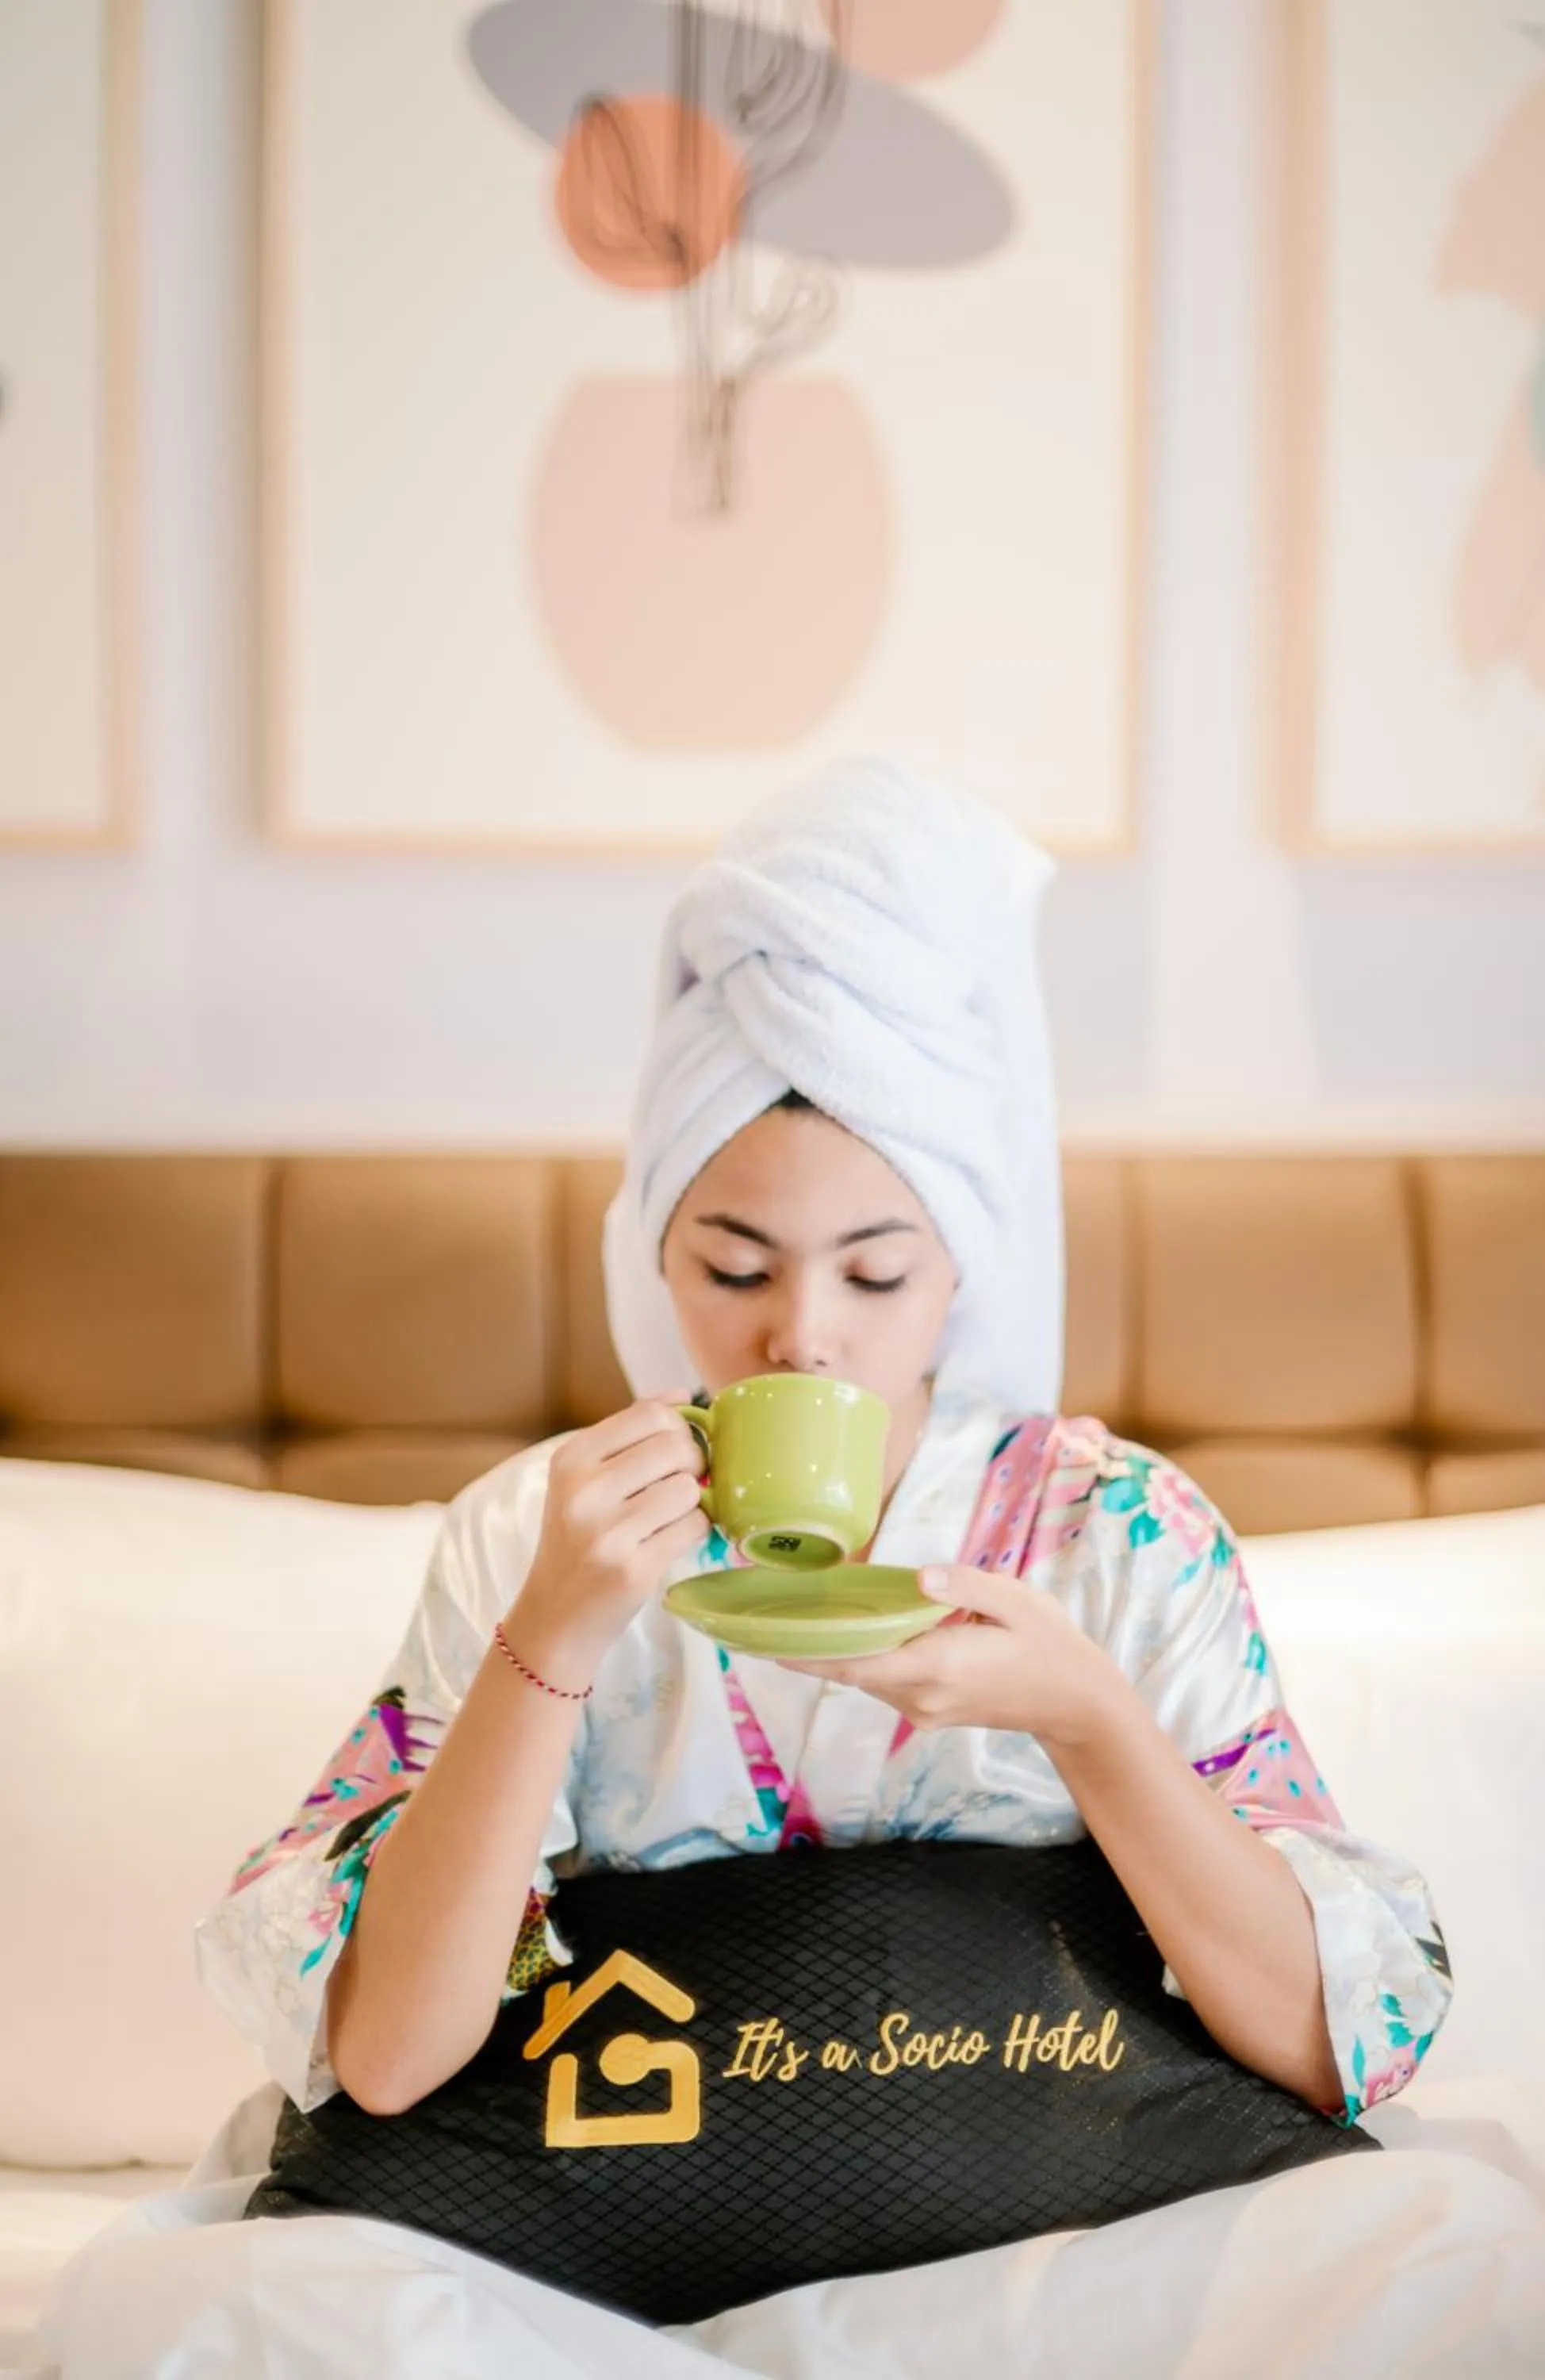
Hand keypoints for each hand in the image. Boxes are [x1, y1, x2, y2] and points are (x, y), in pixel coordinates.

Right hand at [514, 1391, 709, 1681]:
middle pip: (675, 1447)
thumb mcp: (584, 1479)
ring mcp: (607, 1533)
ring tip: (669, 1517)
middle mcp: (583, 1492)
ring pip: (688, 1488)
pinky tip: (669, 1540)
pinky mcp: (633, 1570)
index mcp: (571, 1459)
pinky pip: (694, 1527)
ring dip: (692, 1502)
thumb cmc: (577, 1540)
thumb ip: (629, 1433)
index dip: (678, 1428)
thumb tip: (683, 1394)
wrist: (555, 1616)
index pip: (650, 1414)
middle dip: (692, 1464)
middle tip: (680, 1484)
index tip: (675, 1451)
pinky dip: (693, 1531)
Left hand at [777, 1563, 1121, 1749]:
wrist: (1076, 1705)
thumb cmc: (1050, 1645)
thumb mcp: (1017, 1601)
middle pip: (850, 1671)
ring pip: (864, 1677)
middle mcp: (922, 1696)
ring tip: (791, 1617)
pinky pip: (882, 1681)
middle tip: (760, 1618)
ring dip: (831, 1652)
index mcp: (938, 1666)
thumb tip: (919, 1576)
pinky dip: (859, 1658)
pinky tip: (844, 1631)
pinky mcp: (929, 1710)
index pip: (856, 1662)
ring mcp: (924, 1709)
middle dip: (806, 1647)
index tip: (764, 1640)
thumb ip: (965, 1586)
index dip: (807, 1653)